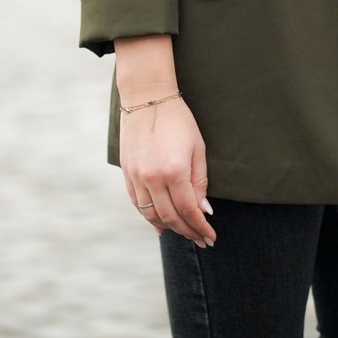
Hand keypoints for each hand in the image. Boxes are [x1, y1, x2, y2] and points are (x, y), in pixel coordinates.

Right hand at [120, 94, 215, 246]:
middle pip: (170, 217)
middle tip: (200, 240)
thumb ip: (199, 181)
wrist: (147, 98)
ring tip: (183, 233)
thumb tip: (203, 210)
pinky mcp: (127, 173)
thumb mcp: (197, 148)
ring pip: (151, 214)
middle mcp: (152, 178)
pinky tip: (160, 224)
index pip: (189, 210)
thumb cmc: (178, 120)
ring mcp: (136, 176)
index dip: (200, 227)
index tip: (210, 237)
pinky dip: (149, 216)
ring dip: (169, 227)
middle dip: (188, 232)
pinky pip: (137, 203)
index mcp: (174, 171)